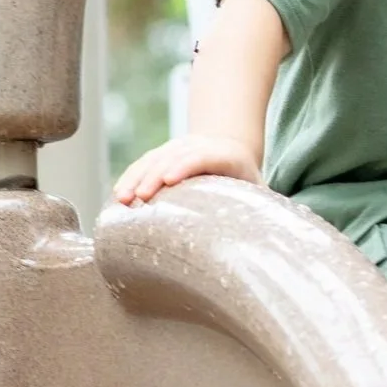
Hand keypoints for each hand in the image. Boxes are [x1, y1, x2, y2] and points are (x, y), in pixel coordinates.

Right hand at [112, 134, 263, 205]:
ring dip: (137, 177)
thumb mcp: (258, 192)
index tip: (169, 180)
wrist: (232, 150)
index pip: (204, 156)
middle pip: (174, 156)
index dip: (186, 165)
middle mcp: (200, 146)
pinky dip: (131, 177)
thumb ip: (261, 210)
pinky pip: (144, 163)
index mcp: (227, 155)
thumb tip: (268, 240)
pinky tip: (119, 194)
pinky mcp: (164, 153)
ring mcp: (179, 147)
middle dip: (154, 175)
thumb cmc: (247, 182)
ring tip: (123, 199)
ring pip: (155, 158)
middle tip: (140, 198)